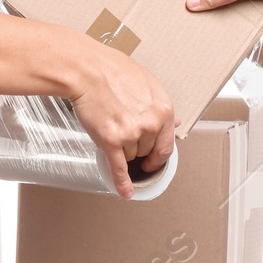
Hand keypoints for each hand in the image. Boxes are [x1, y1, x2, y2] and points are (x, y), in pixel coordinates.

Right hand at [66, 43, 175, 199]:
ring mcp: (131, 134)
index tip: (153, 160)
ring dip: (121, 149)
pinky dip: (122, 183)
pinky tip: (125, 192)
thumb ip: (160, 106)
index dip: (158, 155)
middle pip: (147, 151)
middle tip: (124, 138)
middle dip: (136, 148)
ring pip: (130, 156)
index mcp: (164, 110)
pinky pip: (119, 168)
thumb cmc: (112, 70)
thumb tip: (175, 122)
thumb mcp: (147, 83)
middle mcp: (151, 124)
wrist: (86, 70)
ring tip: (109, 128)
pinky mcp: (111, 141)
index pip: (167, 145)